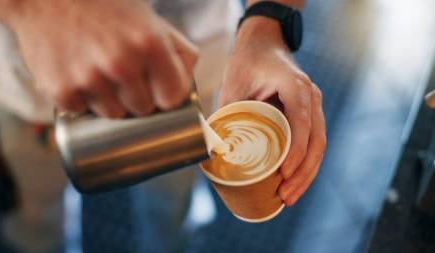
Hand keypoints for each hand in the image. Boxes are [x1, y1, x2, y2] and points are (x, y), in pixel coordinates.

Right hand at [3, 0, 197, 116]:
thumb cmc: (103, 5)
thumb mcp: (147, 17)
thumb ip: (176, 49)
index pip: (172, 98)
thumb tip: (187, 84)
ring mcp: (90, 79)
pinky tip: (76, 74)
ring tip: (97, 71)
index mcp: (150, 44)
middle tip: (121, 73)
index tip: (157, 90)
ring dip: (109, 101)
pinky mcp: (61, 90)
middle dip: (136, 97)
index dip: (165, 95)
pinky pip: (82, 111)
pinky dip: (80, 99)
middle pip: (143, 109)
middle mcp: (122, 64)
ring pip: (114, 114)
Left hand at [219, 17, 325, 205]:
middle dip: (303, 173)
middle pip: (316, 141)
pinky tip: (294, 182)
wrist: (263, 43)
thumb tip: (213, 152)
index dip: (296, 151)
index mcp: (295, 85)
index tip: (284, 174)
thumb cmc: (247, 61)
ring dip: (307, 174)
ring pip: (318, 145)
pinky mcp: (308, 115)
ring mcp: (313, 106)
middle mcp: (311, 97)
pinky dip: (305, 164)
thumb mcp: (233, 85)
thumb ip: (226, 115)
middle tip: (285, 196)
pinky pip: (313, 143)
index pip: (302, 121)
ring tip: (289, 197)